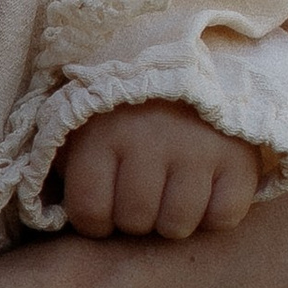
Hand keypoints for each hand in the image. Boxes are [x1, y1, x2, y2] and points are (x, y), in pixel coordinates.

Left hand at [59, 102, 260, 239]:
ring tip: (171, 196)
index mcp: (104, 133)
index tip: (104, 211)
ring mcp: (199, 150)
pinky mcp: (239, 158)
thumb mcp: (84, 124)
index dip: (94, 223)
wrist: (200, 61)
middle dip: (134, 219)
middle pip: (135, 221)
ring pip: (177, 226)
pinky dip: (213, 215)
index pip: (90, 212)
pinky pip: (222, 217)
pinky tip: (205, 193)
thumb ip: (61, 162)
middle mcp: (151, 141)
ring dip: (172, 220)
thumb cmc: (129, 108)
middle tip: (141, 199)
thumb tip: (47, 207)